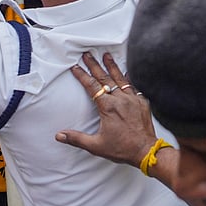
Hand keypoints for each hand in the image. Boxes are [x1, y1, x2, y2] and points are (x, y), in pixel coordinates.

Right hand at [55, 52, 157, 167]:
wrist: (146, 151)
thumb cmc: (122, 149)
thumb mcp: (96, 146)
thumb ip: (76, 139)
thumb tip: (59, 135)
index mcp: (108, 107)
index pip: (92, 86)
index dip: (82, 75)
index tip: (75, 67)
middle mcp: (120, 99)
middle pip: (104, 78)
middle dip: (94, 65)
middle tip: (87, 54)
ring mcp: (133, 99)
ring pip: (120, 78)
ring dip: (112, 66)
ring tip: (106, 55)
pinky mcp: (142, 102)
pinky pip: (133, 86)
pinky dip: (127, 78)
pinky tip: (125, 72)